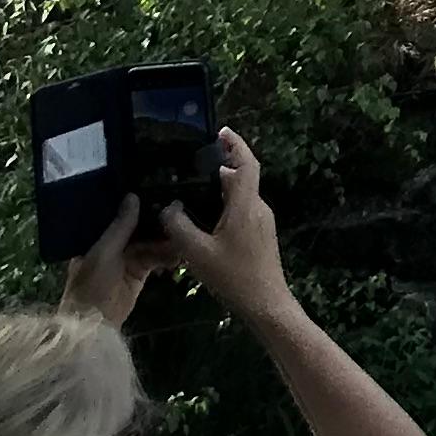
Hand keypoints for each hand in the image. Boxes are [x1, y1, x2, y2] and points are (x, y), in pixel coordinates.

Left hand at [59, 194, 166, 326]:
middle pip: (138, 229)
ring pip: (149, 244)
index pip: (119, 216)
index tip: (159, 191)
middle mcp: (112, 246)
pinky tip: (179, 254)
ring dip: (165, 241)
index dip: (138, 206)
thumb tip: (133, 196)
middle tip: (179, 212)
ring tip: (183, 234)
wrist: (94, 323)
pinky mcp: (139, 274)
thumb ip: (121, 226)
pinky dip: (166, 257)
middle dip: (156, 223)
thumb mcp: (104, 251)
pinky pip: (155, 260)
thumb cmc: (92, 283)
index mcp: (96, 237)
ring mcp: (126, 260)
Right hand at [160, 128, 293, 319]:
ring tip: (189, 191)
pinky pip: (240, 211)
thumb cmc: (234, 276)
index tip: (221, 131)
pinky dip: (222, 206)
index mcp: (246, 205)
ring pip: (239, 197)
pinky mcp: (259, 235)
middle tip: (189, 166)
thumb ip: (179, 226)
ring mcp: (261, 222)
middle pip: (239, 178)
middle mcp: (258, 208)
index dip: (235, 144)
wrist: (266, 303)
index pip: (246, 164)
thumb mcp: (197, 252)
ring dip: (218, 190)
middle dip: (217, 169)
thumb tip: (168, 207)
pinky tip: (201, 220)